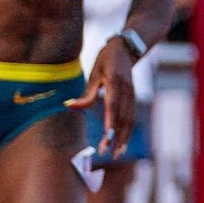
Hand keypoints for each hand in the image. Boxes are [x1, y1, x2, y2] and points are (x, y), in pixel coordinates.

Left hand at [68, 40, 135, 156]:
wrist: (126, 49)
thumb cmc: (106, 60)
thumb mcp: (94, 73)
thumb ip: (86, 93)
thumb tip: (70, 106)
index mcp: (115, 82)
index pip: (113, 106)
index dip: (111, 122)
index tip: (106, 137)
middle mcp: (127, 90)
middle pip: (123, 117)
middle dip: (116, 137)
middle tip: (108, 153)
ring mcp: (132, 95)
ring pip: (130, 120)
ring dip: (124, 138)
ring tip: (117, 153)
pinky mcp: (133, 99)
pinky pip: (131, 117)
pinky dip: (127, 131)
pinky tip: (122, 142)